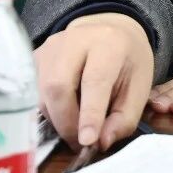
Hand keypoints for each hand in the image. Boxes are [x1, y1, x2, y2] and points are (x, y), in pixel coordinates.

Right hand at [35, 12, 153, 150]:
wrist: (108, 30)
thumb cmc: (126, 61)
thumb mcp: (139, 86)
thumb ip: (125, 117)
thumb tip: (102, 143)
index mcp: (108, 43)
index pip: (95, 80)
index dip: (90, 113)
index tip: (87, 140)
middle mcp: (74, 40)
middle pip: (58, 86)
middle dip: (67, 122)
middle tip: (80, 142)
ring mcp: (49, 48)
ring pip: (42, 93)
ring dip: (56, 119)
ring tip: (75, 127)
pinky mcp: (34, 58)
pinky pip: (33, 93)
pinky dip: (48, 110)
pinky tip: (63, 112)